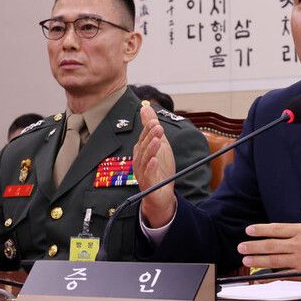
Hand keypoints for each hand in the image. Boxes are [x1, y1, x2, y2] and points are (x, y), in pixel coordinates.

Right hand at [133, 105, 176, 227]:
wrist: (161, 193)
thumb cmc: (159, 167)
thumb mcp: (159, 144)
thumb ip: (151, 126)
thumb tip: (145, 107)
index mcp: (141, 151)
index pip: (143, 138)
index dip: (148, 130)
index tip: (155, 122)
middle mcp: (139, 161)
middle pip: (143, 148)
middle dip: (150, 137)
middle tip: (158, 128)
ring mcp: (142, 173)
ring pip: (145, 160)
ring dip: (150, 149)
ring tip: (157, 140)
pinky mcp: (149, 184)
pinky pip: (148, 175)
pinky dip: (151, 168)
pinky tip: (155, 160)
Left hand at [237, 193, 300, 279]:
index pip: (277, 228)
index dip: (261, 229)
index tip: (249, 230)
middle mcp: (299, 245)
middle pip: (271, 245)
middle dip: (254, 246)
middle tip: (241, 247)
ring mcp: (300, 260)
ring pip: (274, 260)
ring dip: (258, 260)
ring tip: (245, 260)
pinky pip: (283, 275)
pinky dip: (270, 277)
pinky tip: (260, 278)